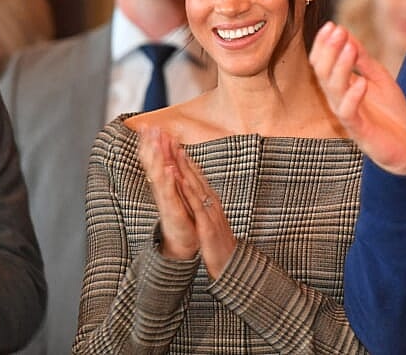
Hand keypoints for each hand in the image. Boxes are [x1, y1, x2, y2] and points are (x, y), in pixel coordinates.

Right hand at [139, 127, 197, 259]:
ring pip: (159, 176)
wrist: (184, 241)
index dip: (151, 143)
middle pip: (153, 164)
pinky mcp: (173, 211)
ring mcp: (166, 200)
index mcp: (164, 184)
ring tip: (156, 141)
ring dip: (158, 158)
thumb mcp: (177, 191)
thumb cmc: (182, 215)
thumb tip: (170, 156)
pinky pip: (170, 194)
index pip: (155, 159)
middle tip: (148, 127)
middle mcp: (162, 190)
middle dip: (151, 145)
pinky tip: (169, 169)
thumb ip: (173, 174)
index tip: (148, 125)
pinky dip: (169, 181)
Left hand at [174, 148, 235, 279]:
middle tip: (174, 140)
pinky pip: (196, 204)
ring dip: (185, 168)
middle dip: (185, 159)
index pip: (199, 179)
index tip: (178, 147)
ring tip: (175, 152)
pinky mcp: (207, 223)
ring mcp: (210, 212)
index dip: (188, 162)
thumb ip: (208, 209)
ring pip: (196, 186)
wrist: (231, 264)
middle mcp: (212, 203)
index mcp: (212, 203)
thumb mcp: (213, 222)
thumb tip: (203, 199)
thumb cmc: (221, 245)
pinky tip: (180, 179)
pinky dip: (188, 190)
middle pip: (197, 177)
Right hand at [309, 22, 405, 174]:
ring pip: (333, 89)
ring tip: (349, 48)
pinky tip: (361, 83)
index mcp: (341, 87)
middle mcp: (338, 100)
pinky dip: (353, 97)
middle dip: (329, 50)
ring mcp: (347, 115)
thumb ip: (362, 60)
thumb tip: (347, 34)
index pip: (322, 63)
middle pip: (323, 73)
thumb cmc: (390, 112)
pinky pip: (348, 112)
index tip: (332, 25)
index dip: (324, 44)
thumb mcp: (378, 78)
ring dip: (340, 67)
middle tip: (337, 31)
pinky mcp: (358, 130)